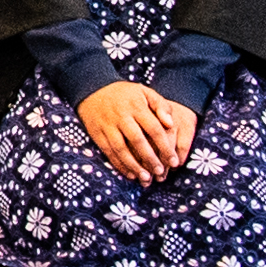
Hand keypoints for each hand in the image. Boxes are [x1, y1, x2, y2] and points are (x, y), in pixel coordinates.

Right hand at [76, 78, 196, 184]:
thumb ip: (161, 106)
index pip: (154, 129)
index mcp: (136, 106)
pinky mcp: (96, 133)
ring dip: (134, 165)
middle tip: (160, 173)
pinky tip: (129, 174)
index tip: (173, 162)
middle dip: (150, 159)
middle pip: (137, 140)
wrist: (92, 88)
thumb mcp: (145, 92)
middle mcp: (121, 116)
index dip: (165, 147)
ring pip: (121, 149)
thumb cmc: (125, 93)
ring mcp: (107, 125)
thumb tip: (171, 124)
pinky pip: (108, 151)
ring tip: (146, 179)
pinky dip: (118, 164)